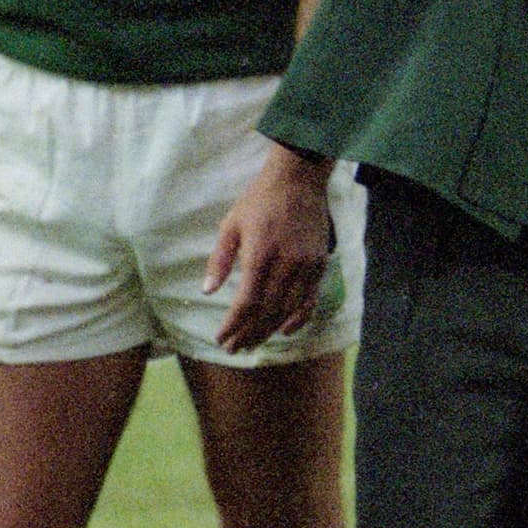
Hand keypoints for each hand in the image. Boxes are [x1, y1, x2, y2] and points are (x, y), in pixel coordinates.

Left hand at [208, 144, 334, 351]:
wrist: (299, 180)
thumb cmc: (260, 200)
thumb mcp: (231, 224)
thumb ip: (220, 260)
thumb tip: (208, 291)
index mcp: (261, 252)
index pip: (247, 301)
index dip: (234, 324)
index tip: (221, 338)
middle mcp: (287, 263)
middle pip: (268, 310)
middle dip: (249, 332)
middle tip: (234, 348)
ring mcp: (307, 265)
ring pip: (288, 308)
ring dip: (269, 330)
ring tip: (253, 344)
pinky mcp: (320, 264)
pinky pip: (310, 298)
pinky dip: (299, 318)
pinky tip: (285, 330)